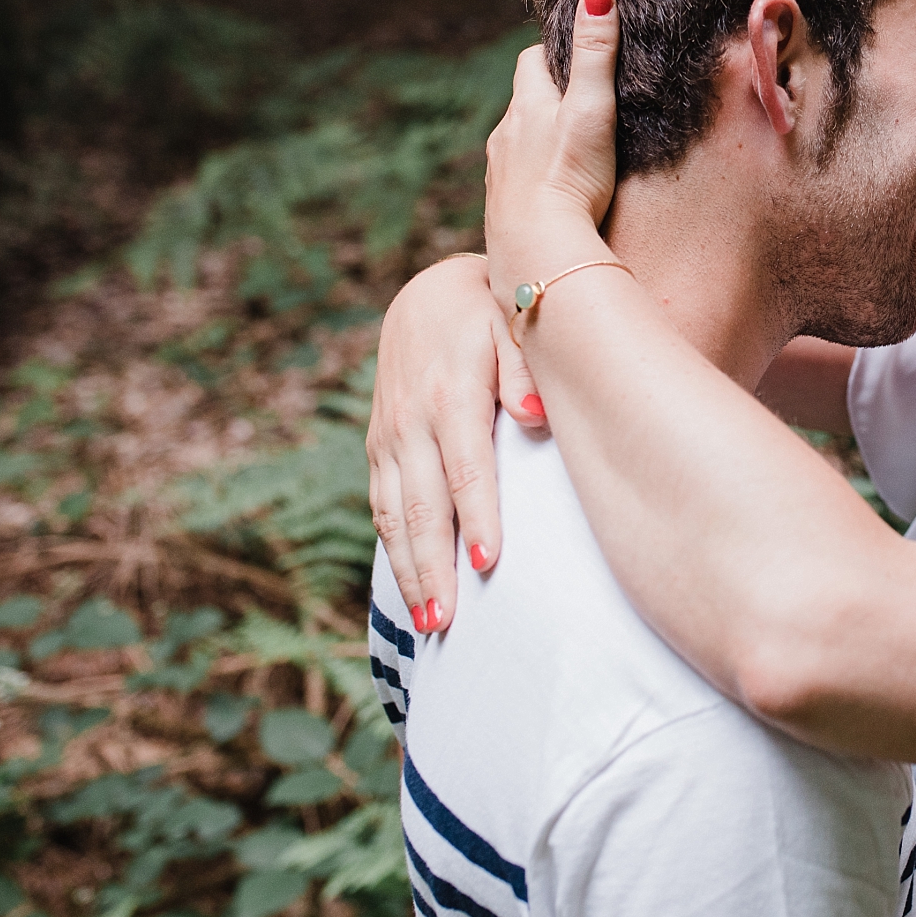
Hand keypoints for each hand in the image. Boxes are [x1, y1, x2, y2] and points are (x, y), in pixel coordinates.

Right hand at [367, 254, 543, 632]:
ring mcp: (389, 436)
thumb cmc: (492, 312)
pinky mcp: (380, 446)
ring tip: (428, 624)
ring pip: (394, 513)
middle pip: (421, 504)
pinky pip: (382, 504)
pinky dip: (394, 548)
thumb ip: (525, 369)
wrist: (433, 292)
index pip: (466, 466)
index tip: (490, 562)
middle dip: (433, 566)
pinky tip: (411, 586)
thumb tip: (535, 417)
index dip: (477, 515)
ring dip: (409, 570)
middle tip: (446, 621)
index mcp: (449, 393)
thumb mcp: (513, 322)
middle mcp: (411, 420)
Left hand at [483, 0, 621, 318]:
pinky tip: (554, 191)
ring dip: (538, 138)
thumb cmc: (569, 177)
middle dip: (546, 95)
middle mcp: (505, 134)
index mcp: (527, 105)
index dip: (554, 53)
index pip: (532, 60)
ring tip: (570, 148)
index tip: (576, 54)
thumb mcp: (592, 109)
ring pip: (517, 141)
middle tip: (579, 100)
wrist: (537, 248)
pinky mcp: (501, 208)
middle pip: (523, 101)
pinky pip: (516, 180)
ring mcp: (499, 173)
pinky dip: (532, 175)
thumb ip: (596, 54)